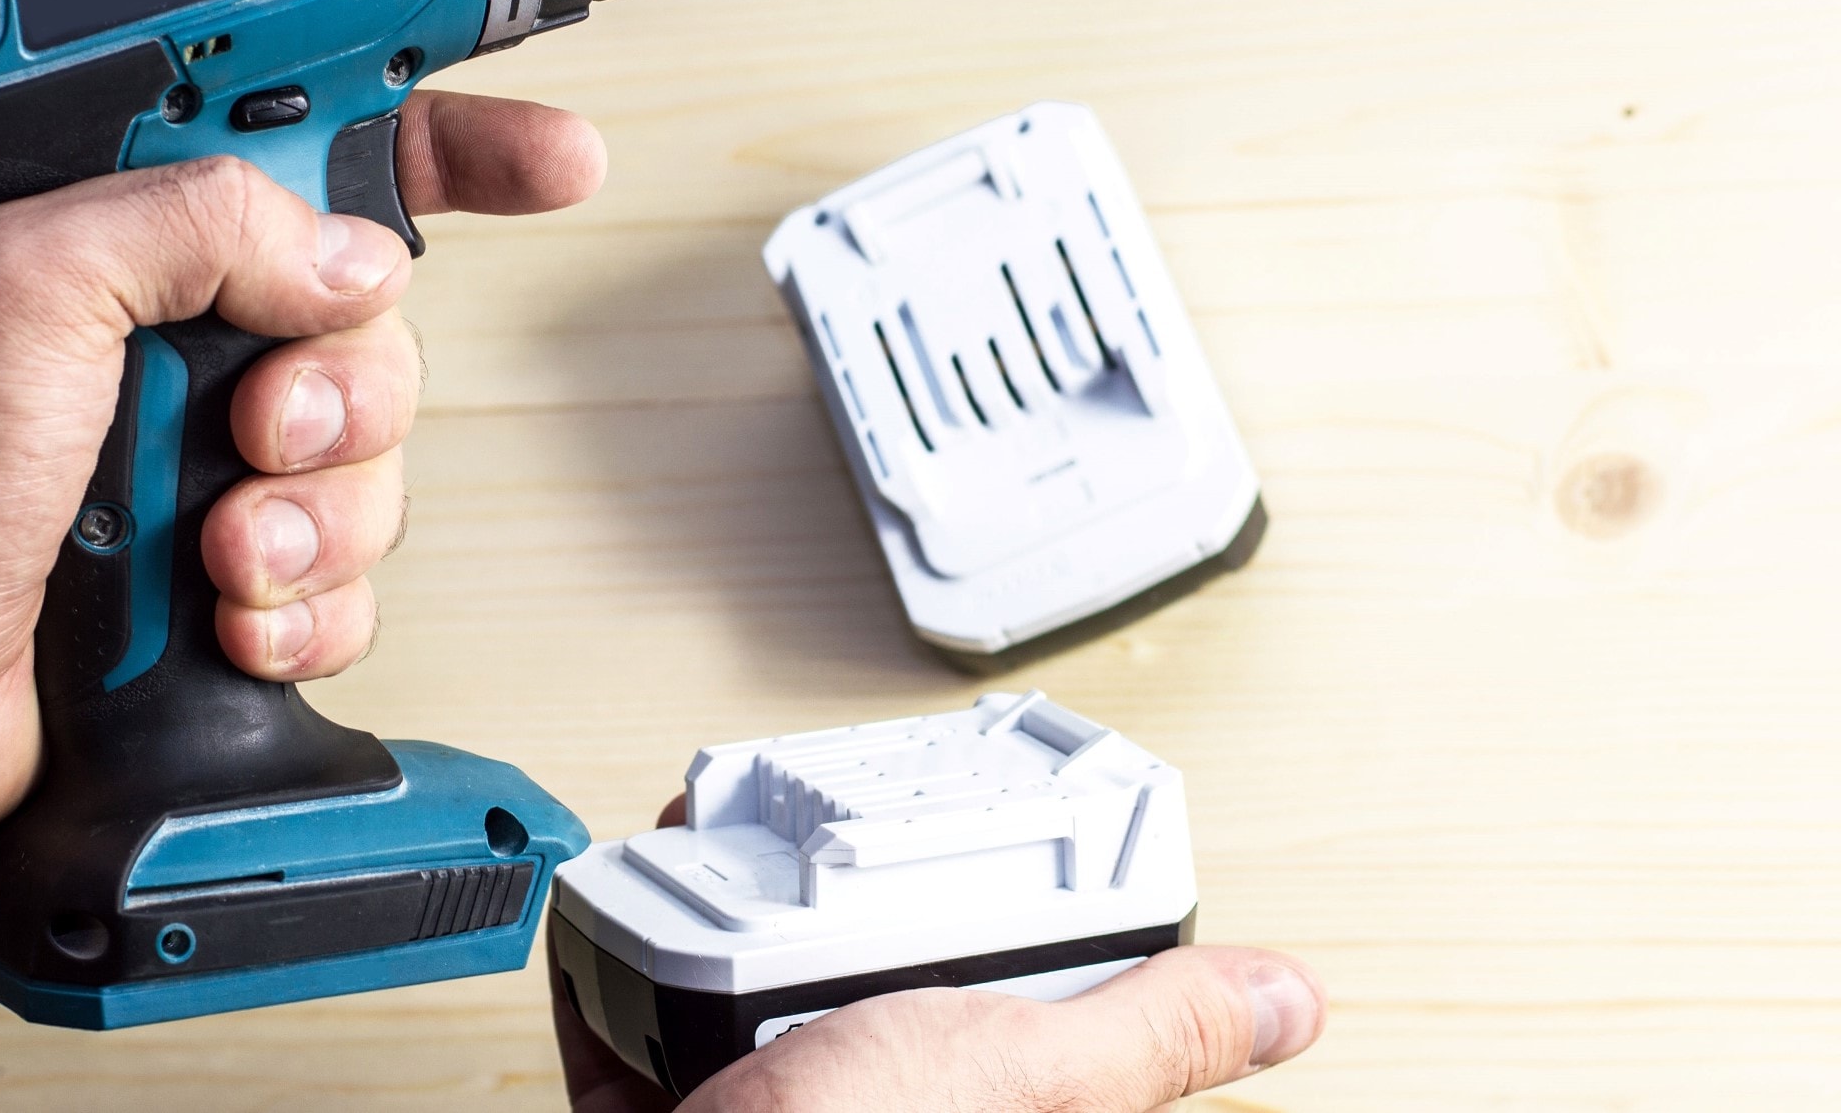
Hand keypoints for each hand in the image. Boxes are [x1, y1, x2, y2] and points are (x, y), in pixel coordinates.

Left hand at [0, 92, 604, 853]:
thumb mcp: (25, 285)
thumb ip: (203, 224)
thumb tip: (351, 260)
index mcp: (137, 243)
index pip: (329, 165)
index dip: (452, 159)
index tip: (548, 164)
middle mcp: (184, 348)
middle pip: (379, 343)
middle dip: (344, 405)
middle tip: (257, 436)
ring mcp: (207, 472)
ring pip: (377, 477)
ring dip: (315, 528)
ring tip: (219, 558)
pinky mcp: (225, 585)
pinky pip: (350, 590)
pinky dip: (306, 617)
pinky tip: (228, 625)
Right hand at [551, 800, 1326, 1111]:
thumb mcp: (1018, 1073)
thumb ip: (1145, 1033)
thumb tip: (1294, 1002)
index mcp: (981, 1098)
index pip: (1013, 1000)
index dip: (993, 911)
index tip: (960, 831)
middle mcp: (878, 1100)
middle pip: (860, 972)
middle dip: (823, 897)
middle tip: (812, 835)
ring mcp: (767, 1107)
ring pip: (739, 986)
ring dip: (708, 910)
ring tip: (706, 854)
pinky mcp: (671, 1111)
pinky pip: (639, 1023)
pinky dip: (622, 971)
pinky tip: (624, 927)